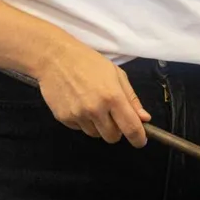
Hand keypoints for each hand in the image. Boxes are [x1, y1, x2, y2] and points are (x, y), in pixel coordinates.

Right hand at [35, 37, 149, 145]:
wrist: (55, 58)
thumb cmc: (89, 63)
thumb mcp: (117, 74)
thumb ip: (131, 98)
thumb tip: (144, 119)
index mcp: (113, 97)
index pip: (131, 128)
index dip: (138, 138)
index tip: (140, 141)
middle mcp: (95, 109)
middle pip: (112, 137)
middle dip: (117, 131)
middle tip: (114, 117)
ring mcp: (78, 115)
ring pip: (95, 134)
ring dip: (99, 126)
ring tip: (94, 106)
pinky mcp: (63, 118)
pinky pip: (79, 128)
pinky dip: (83, 122)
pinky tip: (79, 105)